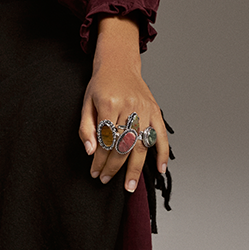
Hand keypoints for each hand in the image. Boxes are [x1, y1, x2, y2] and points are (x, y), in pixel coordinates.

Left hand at [77, 16, 169, 193]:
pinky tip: (159, 169)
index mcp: (109, 103)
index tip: (94, 172)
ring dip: (134, 167)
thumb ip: (86, 128)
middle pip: (122, 145)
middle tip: (105, 180)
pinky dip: (162, 153)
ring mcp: (144, 109)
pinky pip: (161, 135)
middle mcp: (129, 107)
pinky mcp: (155, 110)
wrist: (119, 64)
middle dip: (113, 166)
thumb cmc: (100, 85)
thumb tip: (90, 151)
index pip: (105, 139)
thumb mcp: (86, 103)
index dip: (99, 159)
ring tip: (129, 185)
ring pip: (140, 144)